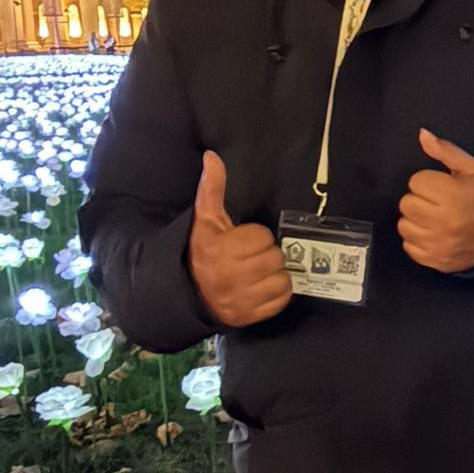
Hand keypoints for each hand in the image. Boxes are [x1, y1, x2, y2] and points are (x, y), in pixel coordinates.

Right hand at [187, 151, 292, 326]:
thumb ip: (212, 188)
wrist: (191, 293)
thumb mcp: (206, 220)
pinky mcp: (252, 316)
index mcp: (222, 250)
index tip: (241, 243)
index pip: (263, 237)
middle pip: (275, 257)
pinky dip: (277, 294)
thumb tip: (212, 156)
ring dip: (274, 275)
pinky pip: (282, 299)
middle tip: (249, 259)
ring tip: (256, 274)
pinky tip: (261, 288)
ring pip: (283, 279)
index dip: (255, 238)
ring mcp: (243, 299)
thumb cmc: (203, 252)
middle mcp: (232, 276)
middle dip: (266, 256)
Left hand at [397, 128, 473, 272]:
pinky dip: (417, 240)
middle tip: (436, 204)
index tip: (440, 188)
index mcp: (453, 195)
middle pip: (406, 203)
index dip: (427, 182)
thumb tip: (422, 134)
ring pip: (404, 224)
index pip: (416, 181)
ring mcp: (436, 243)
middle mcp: (443, 221)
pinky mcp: (431, 259)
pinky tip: (432, 235)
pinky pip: (408, 245)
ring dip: (415, 220)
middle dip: (419, 201)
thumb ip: (446, 150)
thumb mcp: (471, 170)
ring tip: (432, 219)